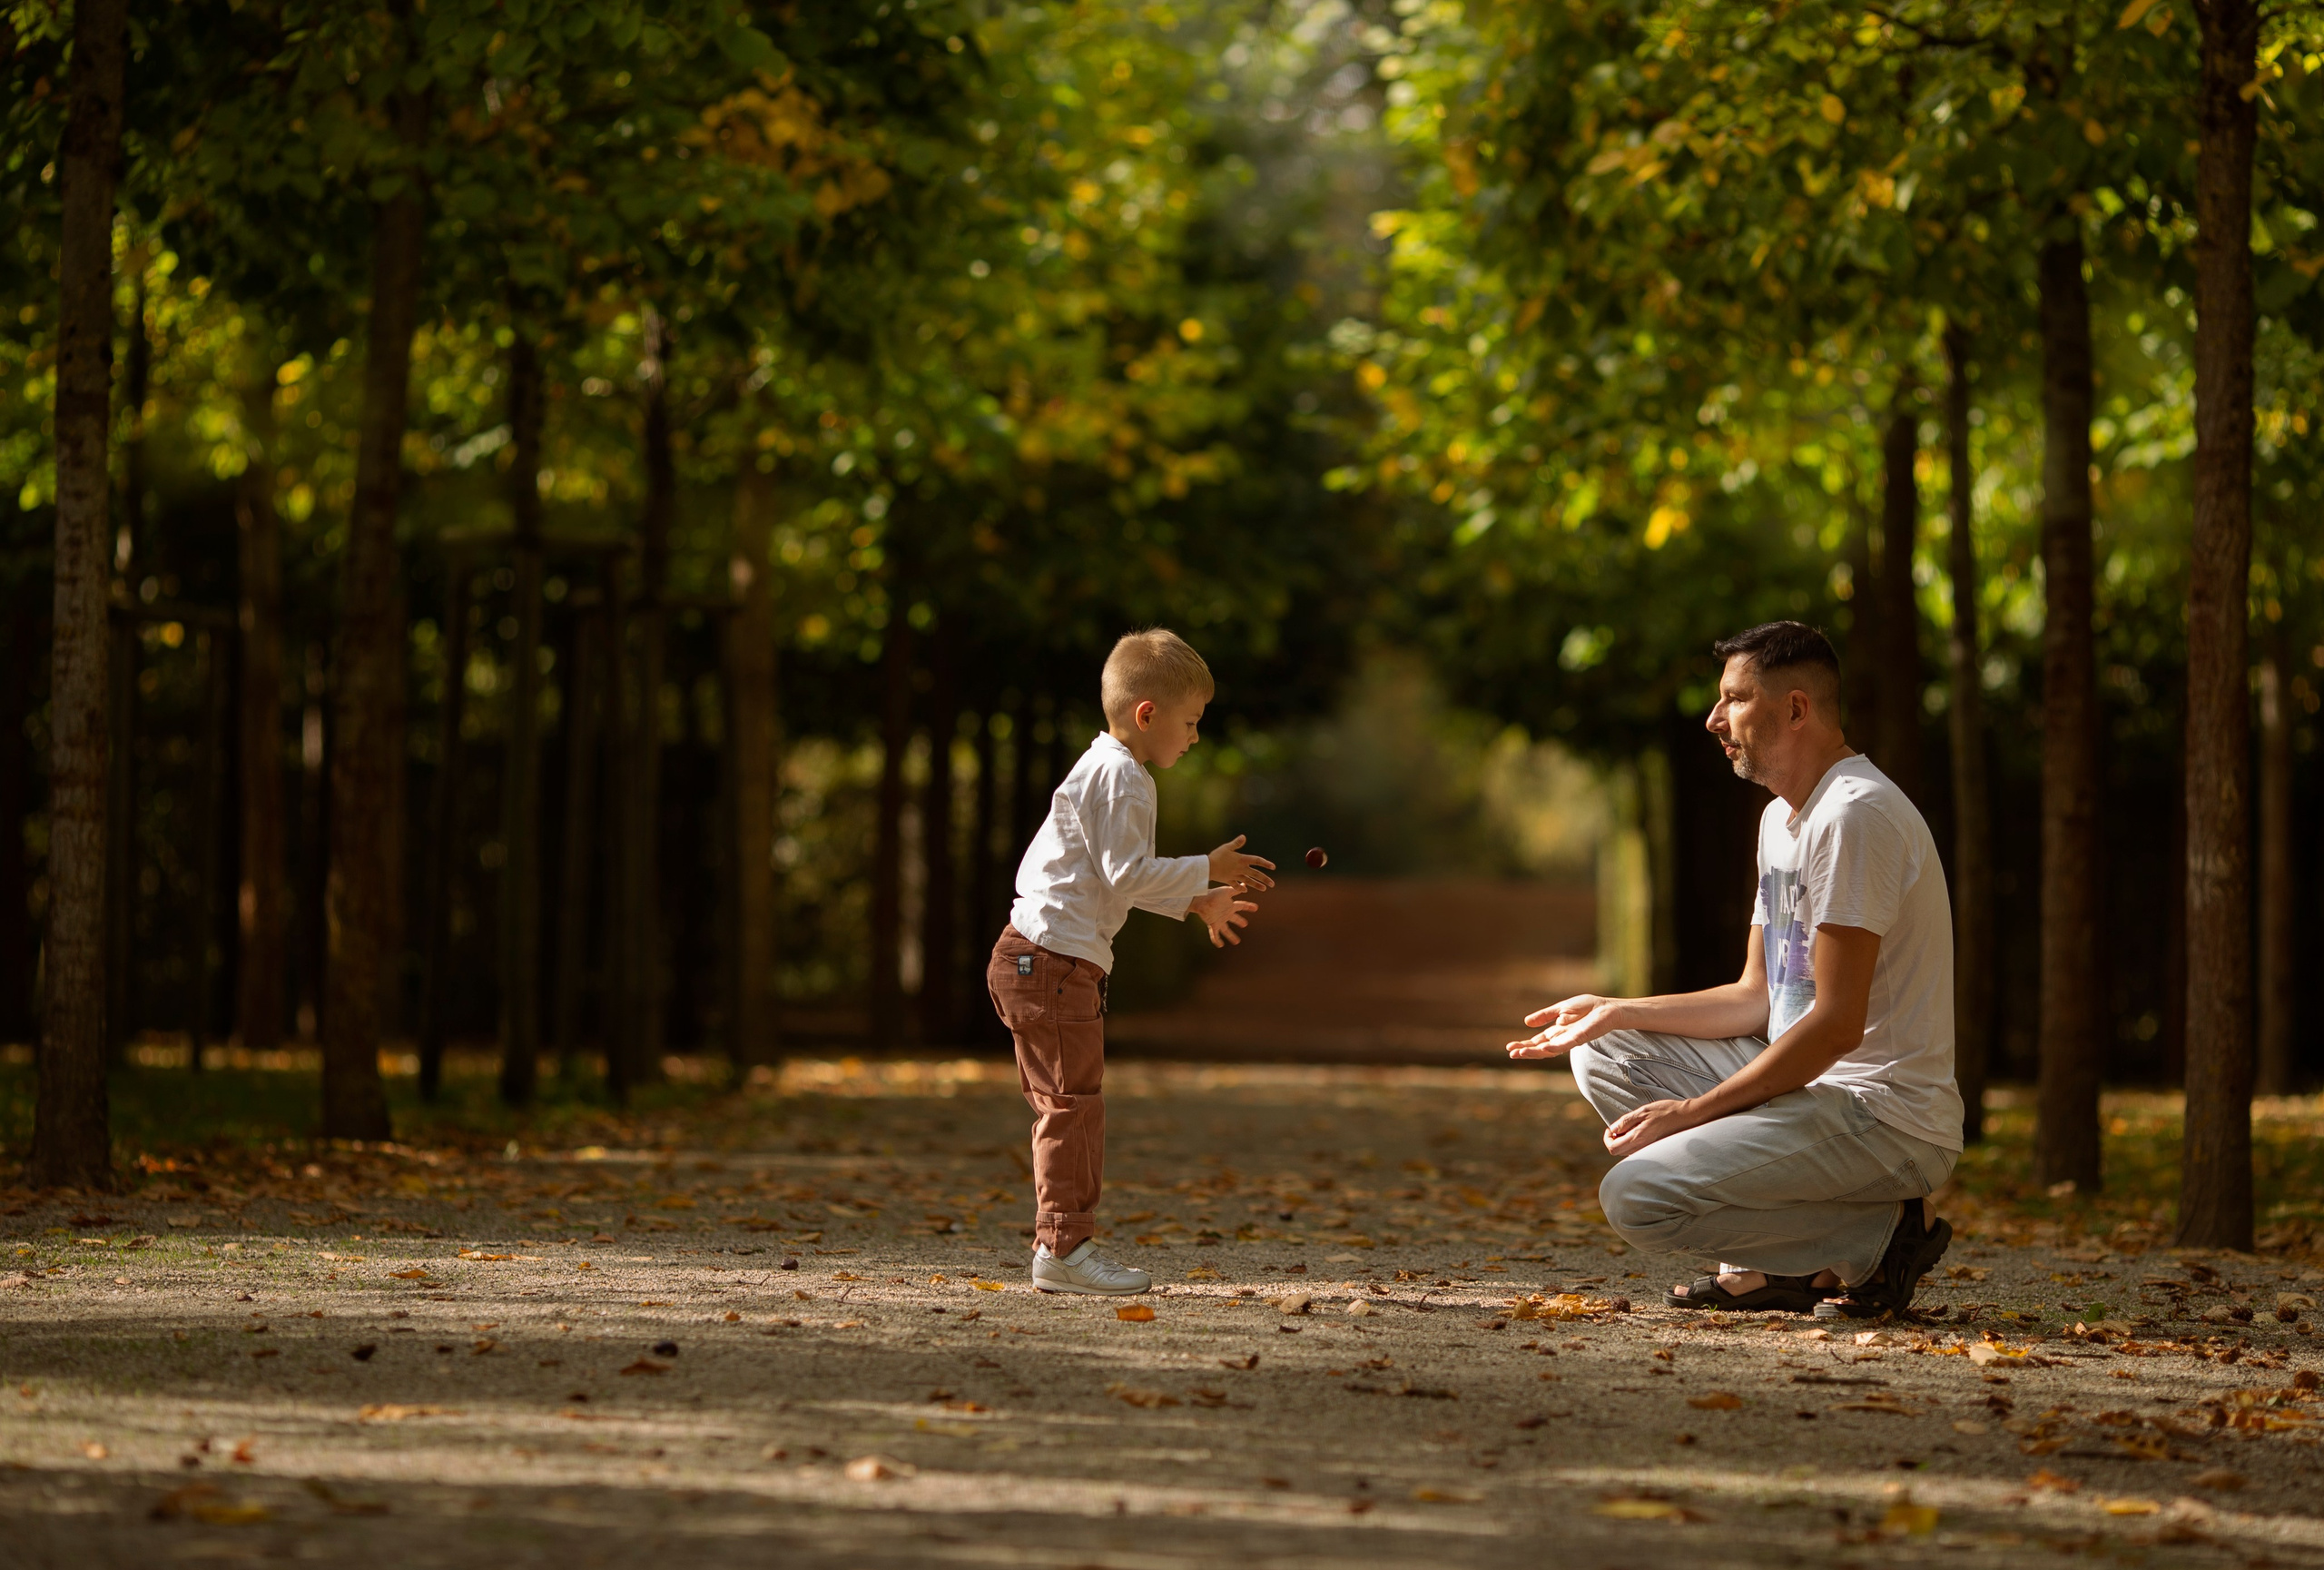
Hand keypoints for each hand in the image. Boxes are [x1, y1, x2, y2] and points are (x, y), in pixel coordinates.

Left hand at [1189, 886, 1257, 947]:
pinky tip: (1220, 945)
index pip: (1241, 906)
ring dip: (1231, 936)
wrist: (1201, 899)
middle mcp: (1225, 913)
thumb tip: (1245, 885)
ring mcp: (1219, 920)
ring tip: (1237, 942)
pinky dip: (1217, 940)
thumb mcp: (1226, 892)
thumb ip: (1236, 890)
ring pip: (1226, 930)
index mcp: (1229, 905)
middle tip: (1245, 924)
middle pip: (1234, 918)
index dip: (1248, 907)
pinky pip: (1215, 935)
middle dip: (1239, 921)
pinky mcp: (1213, 924)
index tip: (1256, 908)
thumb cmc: (1213, 894)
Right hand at [1207, 834, 1275, 893]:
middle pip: (1255, 874)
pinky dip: (1240, 888)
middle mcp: (1241, 869)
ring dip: (1256, 885)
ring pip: (1248, 881)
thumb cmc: (1217, 855)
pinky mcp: (1228, 880)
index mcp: (1242, 859)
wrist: (1207, 867)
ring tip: (1264, 889)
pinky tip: (1245, 890)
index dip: (1265, 863)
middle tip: (1272, 884)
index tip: (1273, 867)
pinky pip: (1236, 885)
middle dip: (1265, 879)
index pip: (1257, 861)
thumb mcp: (1227, 847)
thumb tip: (1244, 837)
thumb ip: (1236, 843)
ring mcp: (1235, 875)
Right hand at [1505, 993, 1624, 1058]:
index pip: (1538, 1041)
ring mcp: (1570, 1040)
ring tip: (1520, 1053)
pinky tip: (1543, 1048)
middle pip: (1541, 1048)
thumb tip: (1526, 1023)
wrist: (1607, 1008)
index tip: (1510, 1047)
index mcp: (1557, 1032)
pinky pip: (1565, 1045)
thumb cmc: (1588, 1007)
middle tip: (1511, 1052)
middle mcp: (1562, 1038)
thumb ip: (1545, 1016)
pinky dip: (1553, 1047)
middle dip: (1526, 1051)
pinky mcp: (1580, 1037)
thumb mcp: (1561, 1008)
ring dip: (1535, 1052)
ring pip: (1550, 1050)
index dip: (1525, 1045)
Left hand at [1602, 1098, 1703, 1157]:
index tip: (1612, 1128)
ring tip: (1634, 1126)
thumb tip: (1612, 1130)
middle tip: (1621, 1127)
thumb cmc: (1666, 1112)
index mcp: (1637, 1139)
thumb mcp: (1643, 1111)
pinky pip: (1637, 1150)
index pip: (1613, 1148)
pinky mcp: (1654, 1150)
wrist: (1688, 1118)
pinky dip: (1634, 1141)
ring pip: (1628, 1151)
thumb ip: (1626, 1121)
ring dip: (1624, 1140)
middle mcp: (1642, 1148)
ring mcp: (1649, 1151)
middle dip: (1615, 1140)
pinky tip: (1642, 1130)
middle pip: (1618, 1152)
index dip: (1607, 1138)